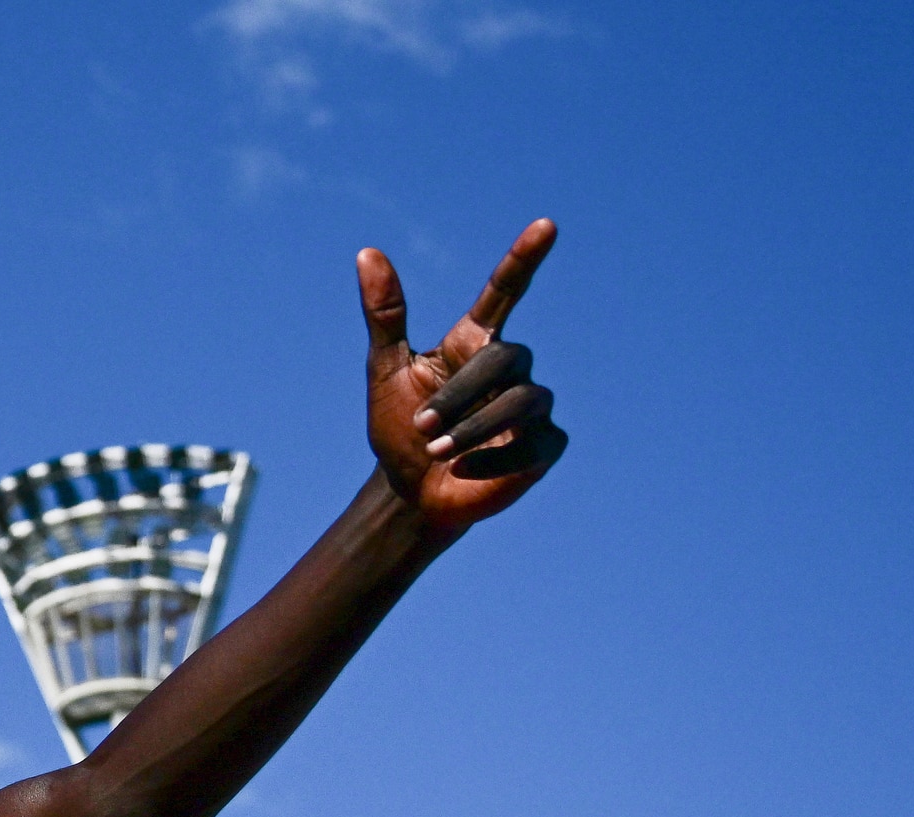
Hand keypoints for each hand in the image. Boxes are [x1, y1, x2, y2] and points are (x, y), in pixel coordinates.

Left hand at [361, 218, 569, 532]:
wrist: (410, 493)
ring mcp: (532, 406)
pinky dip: (495, 458)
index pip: (505, 291)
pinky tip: (466, 470)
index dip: (523, 259)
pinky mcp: (546, 445)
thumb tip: (367, 253)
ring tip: (438, 451)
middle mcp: (510, 367)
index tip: (546, 226)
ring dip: (474, 426)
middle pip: (504, 358)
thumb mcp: (386, 372)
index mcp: (474, 343)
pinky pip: (535, 442)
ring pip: (523, 398)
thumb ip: (384, 315)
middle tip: (423, 427)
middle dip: (460, 395)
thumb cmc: (400, 431)